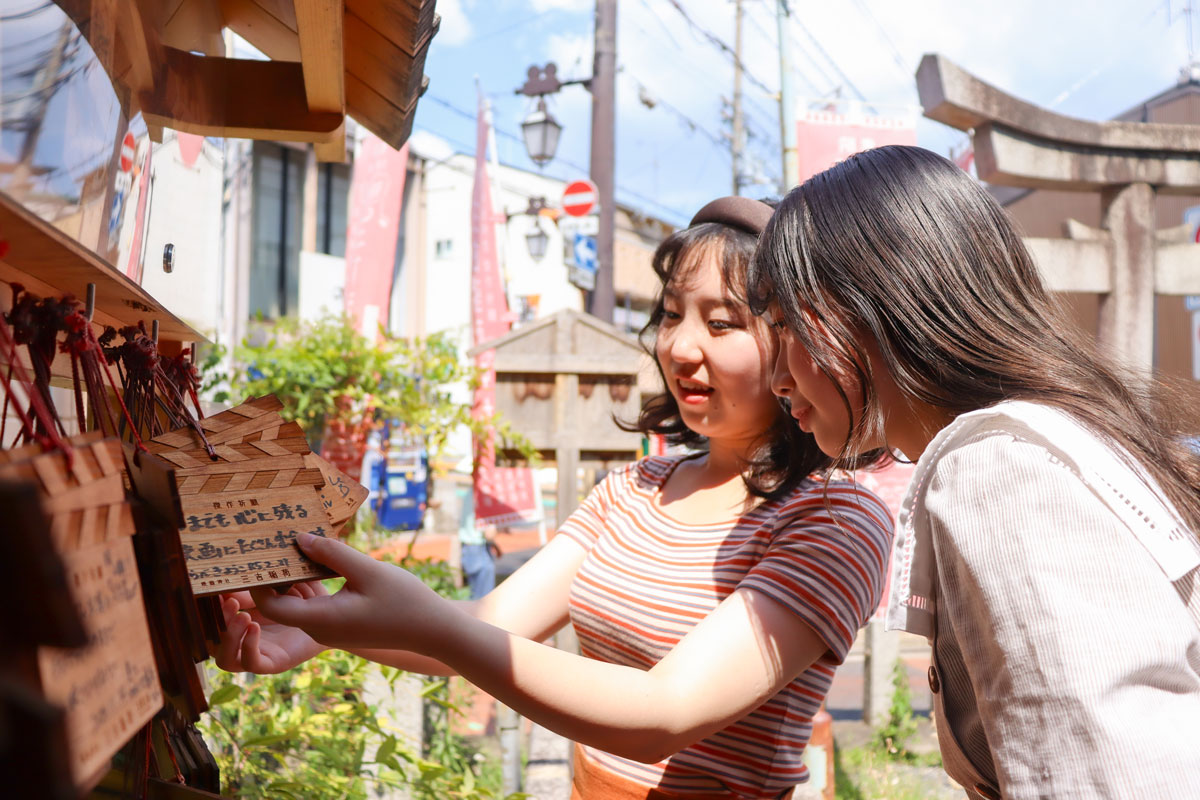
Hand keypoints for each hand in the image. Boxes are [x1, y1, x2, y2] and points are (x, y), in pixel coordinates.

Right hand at [212, 583, 327, 673]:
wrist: (333, 614)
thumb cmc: (304, 596)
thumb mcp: (278, 585)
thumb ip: (256, 584)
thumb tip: (233, 577)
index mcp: (240, 618)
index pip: (210, 619)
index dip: (207, 607)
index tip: (214, 587)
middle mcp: (243, 639)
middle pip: (212, 639)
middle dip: (216, 621)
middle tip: (229, 600)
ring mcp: (256, 653)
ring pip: (224, 658)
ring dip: (229, 637)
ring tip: (243, 616)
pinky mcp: (273, 663)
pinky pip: (251, 663)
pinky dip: (248, 647)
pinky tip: (255, 628)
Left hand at [249, 533, 451, 652]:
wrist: (432, 630)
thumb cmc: (404, 601)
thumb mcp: (368, 570)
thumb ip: (332, 553)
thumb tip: (299, 537)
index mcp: (321, 620)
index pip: (272, 605)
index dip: (260, 582)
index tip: (259, 553)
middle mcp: (319, 629)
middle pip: (280, 606)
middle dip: (271, 577)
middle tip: (268, 545)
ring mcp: (330, 629)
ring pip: (296, 605)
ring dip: (291, 579)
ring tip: (291, 547)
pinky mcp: (341, 625)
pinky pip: (313, 606)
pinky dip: (309, 586)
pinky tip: (317, 561)